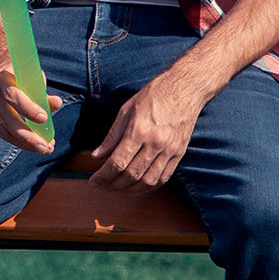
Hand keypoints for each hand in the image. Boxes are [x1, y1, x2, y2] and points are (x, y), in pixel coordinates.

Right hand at [0, 61, 60, 153]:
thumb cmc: (17, 71)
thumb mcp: (30, 74)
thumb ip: (42, 91)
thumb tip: (57, 104)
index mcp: (1, 77)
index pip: (12, 95)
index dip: (27, 108)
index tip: (44, 118)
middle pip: (7, 118)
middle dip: (27, 135)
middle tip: (46, 146)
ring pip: (3, 129)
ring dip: (24, 143)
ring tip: (43, 149)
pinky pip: (2, 131)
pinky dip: (18, 140)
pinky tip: (32, 144)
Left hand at [89, 71, 207, 189]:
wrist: (185, 90)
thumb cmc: (153, 96)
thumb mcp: (126, 111)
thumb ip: (111, 136)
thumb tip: (96, 155)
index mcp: (139, 131)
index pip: (117, 162)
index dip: (103, 176)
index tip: (93, 181)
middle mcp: (155, 143)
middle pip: (131, 175)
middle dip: (113, 185)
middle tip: (102, 186)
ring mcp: (170, 150)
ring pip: (148, 180)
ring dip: (130, 189)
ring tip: (117, 188)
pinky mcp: (179, 153)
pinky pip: (164, 177)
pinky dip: (149, 186)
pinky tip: (138, 186)